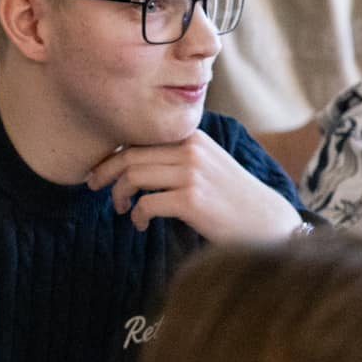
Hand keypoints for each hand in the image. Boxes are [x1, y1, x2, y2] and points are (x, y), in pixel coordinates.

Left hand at [86, 131, 304, 243]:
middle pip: (128, 155)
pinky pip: (146, 204)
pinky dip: (136, 216)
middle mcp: (192, 149)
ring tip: (122, 209)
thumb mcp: (205, 164)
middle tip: (93, 187)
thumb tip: (128, 160)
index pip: (139, 138)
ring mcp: (192, 174)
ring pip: (132, 177)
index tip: (99, 170)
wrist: (268, 222)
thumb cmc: (231, 196)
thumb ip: (174, 156)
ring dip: (119, 195)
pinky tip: (140, 224)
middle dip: (104, 172)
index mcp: (192, 136)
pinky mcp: (192, 200)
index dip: (112, 155)